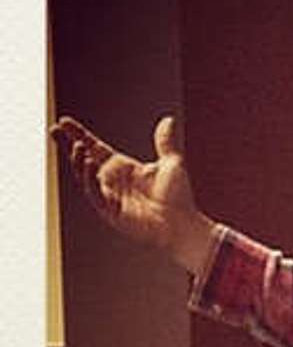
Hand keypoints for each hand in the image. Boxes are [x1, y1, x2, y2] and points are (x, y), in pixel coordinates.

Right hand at [50, 114, 215, 273]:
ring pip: (86, 177)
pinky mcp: (111, 213)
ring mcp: (110, 197)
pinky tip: (91, 165)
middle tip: (54, 130)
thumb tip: (169, 120)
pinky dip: (92, 181)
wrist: (184, 226)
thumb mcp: (172, 165)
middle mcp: (113, 182)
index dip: (79, 135)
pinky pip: (96, 195)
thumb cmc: (179, 199)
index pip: (95, 148)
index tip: (64, 122)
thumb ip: (165, 143)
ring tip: (79, 147)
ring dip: (80, 162)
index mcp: (122, 169)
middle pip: (82, 160)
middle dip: (67, 145)